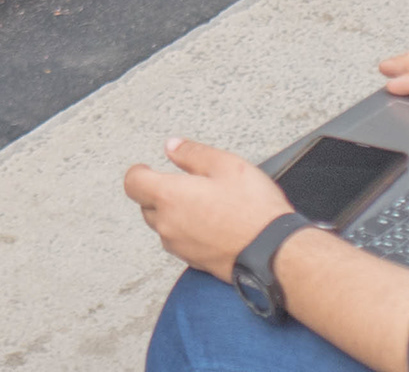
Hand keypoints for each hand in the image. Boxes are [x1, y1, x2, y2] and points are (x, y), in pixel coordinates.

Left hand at [125, 138, 299, 280]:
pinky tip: (212, 226)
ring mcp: (181, 247)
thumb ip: (192, 153)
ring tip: (202, 205)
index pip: (133, 183)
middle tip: (182, 185)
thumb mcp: (226, 165)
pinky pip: (181, 243)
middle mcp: (168, 225)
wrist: (276, 253)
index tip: (147, 168)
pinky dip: (188, 232)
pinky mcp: (195, 263)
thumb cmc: (254, 210)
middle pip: (147, 206)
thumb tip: (172, 146)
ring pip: (164, 227)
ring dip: (173, 214)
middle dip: (158, 193)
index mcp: (169, 197)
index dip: (138, 172)